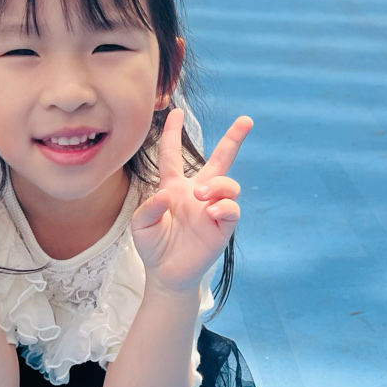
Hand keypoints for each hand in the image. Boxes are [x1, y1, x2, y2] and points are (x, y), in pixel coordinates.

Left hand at [131, 108, 251, 292]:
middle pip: (220, 160)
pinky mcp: (222, 227)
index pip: (173, 155)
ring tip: (201, 196)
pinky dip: (223, 207)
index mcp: (174, 188)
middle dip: (233, 139)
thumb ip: (147, 209)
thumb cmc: (153, 246)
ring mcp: (212, 209)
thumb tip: (166, 196)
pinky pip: (232, 209)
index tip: (176, 112)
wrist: (166, 274)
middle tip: (246, 120)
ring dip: (217, 185)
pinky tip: (211, 213)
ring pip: (228, 184)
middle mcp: (197, 194)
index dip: (174, 133)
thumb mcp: (140, 226)